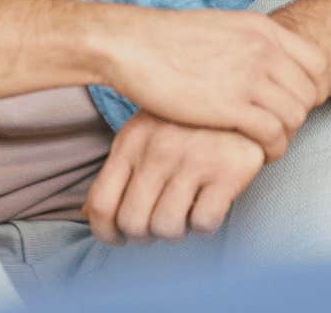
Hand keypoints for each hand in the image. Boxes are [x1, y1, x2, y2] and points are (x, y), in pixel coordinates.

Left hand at [84, 111, 264, 243]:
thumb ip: (119, 170)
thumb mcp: (145, 132)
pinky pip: (205, 222)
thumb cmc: (188, 121)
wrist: (243, 92)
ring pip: (167, 228)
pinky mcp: (228, 170)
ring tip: (186, 211)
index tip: (120, 238)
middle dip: (144, 235)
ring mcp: (193, 159)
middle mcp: (158, 150)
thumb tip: (87, 214)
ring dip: (176, 230)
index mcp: (132, 141)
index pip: (102, 205)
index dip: (106, 233)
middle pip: (133, 223)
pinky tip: (210, 203)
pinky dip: (205, 224)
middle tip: (159, 225)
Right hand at [106, 6, 327, 161]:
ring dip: (287, 135)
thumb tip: (262, 58)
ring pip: (295, 115)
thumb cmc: (168, 40)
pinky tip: (259, 155)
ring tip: (269, 145)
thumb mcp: (221, 27)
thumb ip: (249, 43)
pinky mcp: (231, 105)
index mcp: (263, 29)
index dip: (313, 88)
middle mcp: (263, 49)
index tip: (295, 104)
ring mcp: (249, 76)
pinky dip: (273, 149)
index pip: (317, 62)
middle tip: (280, 129)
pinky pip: (273, 133)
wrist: (133, 45)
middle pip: (310, 92)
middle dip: (300, 116)